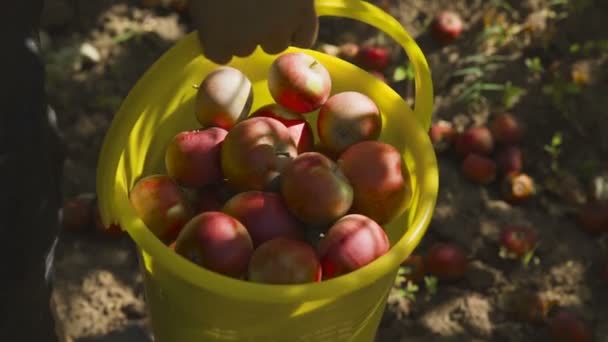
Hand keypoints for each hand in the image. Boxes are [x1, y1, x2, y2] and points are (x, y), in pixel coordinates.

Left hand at [190, 0, 317, 63]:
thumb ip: (193, 8)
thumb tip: (179, 15)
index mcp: (215, 38)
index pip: (219, 54)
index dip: (220, 35)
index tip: (221, 15)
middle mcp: (245, 44)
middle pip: (246, 49)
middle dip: (246, 31)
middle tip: (245, 1)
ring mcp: (276, 31)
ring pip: (276, 44)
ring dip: (273, 30)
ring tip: (269, 3)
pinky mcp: (303, 15)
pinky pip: (304, 37)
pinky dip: (299, 30)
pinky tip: (291, 11)